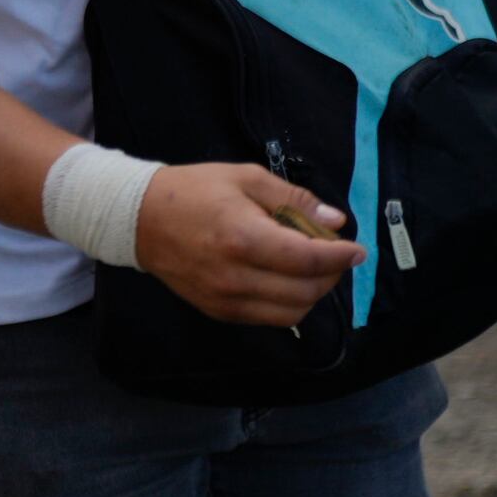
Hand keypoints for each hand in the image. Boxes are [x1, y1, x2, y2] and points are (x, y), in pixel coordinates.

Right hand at [134, 162, 362, 327]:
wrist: (139, 219)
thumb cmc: (194, 191)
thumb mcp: (246, 178)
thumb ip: (293, 199)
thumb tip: (334, 221)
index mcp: (242, 237)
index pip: (307, 260)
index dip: (340, 257)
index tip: (357, 249)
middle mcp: (235, 276)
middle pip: (305, 291)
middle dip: (331, 274)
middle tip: (334, 254)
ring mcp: (226, 300)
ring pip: (292, 313)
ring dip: (312, 293)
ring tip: (312, 269)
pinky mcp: (220, 312)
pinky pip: (270, 318)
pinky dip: (289, 303)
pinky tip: (287, 280)